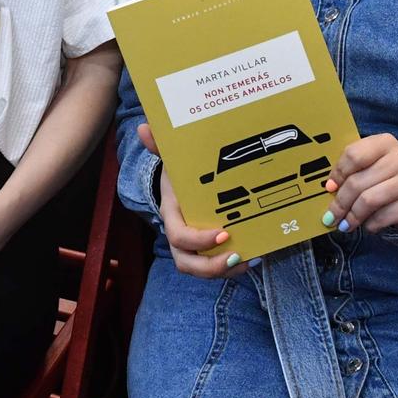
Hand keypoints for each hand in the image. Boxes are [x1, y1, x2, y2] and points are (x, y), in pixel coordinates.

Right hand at [137, 123, 245, 278]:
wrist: (179, 186)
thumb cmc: (179, 175)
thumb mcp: (172, 160)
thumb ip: (160, 146)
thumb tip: (144, 127)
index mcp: (172, 215)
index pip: (179, 237)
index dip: (199, 240)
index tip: (224, 233)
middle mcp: (179, 236)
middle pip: (187, 263)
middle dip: (211, 266)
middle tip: (237, 256)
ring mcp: (192, 247)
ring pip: (201, 269)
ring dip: (225, 270)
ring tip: (248, 260)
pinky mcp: (206, 250)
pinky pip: (215, 265)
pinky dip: (233, 265)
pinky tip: (254, 255)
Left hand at [323, 133, 397, 233]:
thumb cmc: (383, 178)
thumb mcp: (369, 166)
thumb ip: (350, 171)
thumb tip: (330, 188)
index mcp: (385, 143)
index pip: (353, 155)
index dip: (337, 174)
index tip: (329, 188)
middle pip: (357, 182)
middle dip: (340, 202)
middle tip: (330, 216)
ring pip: (368, 201)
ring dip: (352, 217)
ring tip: (344, 225)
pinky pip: (381, 218)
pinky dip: (369, 225)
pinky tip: (367, 225)